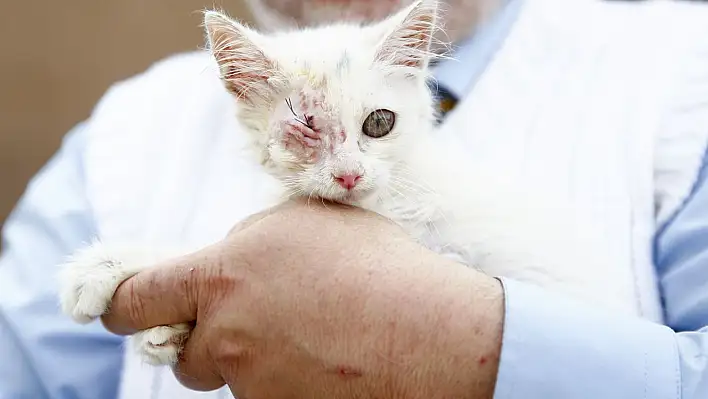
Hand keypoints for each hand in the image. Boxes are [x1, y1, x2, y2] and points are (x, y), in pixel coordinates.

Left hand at [101, 199, 504, 397]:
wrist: (428, 334)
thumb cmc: (376, 265)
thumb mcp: (305, 222)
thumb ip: (248, 237)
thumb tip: (225, 255)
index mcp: (223, 271)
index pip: (136, 297)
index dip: (122, 305)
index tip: (123, 309)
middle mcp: (225, 330)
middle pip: (182, 351)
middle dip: (205, 339)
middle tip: (248, 325)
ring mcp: (250, 379)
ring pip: (228, 375)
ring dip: (249, 361)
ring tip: (308, 337)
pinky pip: (263, 393)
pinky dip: (283, 380)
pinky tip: (323, 359)